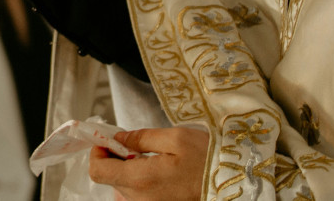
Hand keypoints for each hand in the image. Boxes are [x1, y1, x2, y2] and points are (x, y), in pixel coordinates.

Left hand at [89, 127, 208, 200]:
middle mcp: (141, 199)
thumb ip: (141, 137)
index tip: (108, 141)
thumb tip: (119, 138)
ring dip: (129, 171)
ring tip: (152, 159)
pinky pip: (139, 195)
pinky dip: (141, 182)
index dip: (98, 153)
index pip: (98, 171)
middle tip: (134, 145)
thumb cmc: (209, 160)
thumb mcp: (175, 138)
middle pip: (111, 179)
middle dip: (116, 159)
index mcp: (141, 179)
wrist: (235, 183)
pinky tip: (160, 172)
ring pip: (124, 188)